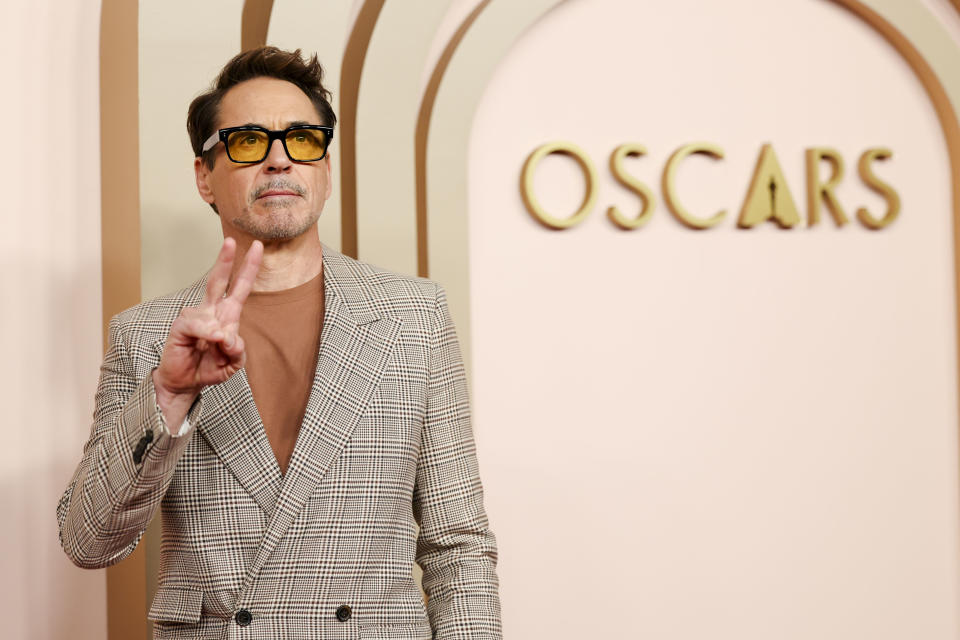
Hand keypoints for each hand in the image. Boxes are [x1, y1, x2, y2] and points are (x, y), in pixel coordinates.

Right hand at [153, 238, 262, 410]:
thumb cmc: (208, 367)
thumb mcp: (233, 363)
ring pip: (214, 318)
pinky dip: (207, 334)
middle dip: (226, 260)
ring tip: (218, 351)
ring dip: (221, 338)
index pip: (239, 288)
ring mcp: (195, 317)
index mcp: (227, 315)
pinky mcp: (181, 326)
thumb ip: (238, 351)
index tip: (258, 247)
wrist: (185, 382)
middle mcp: (211, 311)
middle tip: (232, 241)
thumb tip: (226, 335)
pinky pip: (198, 325)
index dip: (249, 268)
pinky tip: (209, 341)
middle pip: (218, 281)